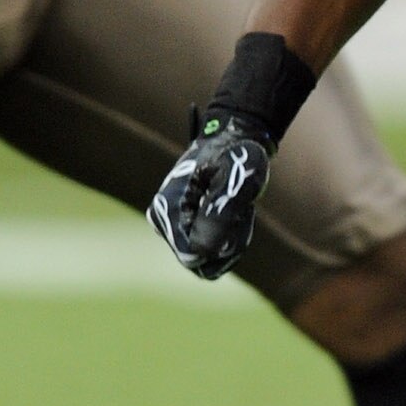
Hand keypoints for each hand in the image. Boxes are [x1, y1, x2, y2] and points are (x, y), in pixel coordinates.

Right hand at [148, 107, 277, 279]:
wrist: (232, 143)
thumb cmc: (235, 156)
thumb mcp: (236, 179)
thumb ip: (220, 213)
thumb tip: (202, 251)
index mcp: (168, 206)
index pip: (193, 252)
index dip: (222, 241)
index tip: (239, 211)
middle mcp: (163, 221)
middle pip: (201, 261)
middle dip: (229, 241)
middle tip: (242, 208)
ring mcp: (172, 229)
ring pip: (208, 262)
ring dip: (232, 241)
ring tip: (239, 210)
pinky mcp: (184, 234)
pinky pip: (211, 258)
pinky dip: (230, 242)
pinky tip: (236, 217)